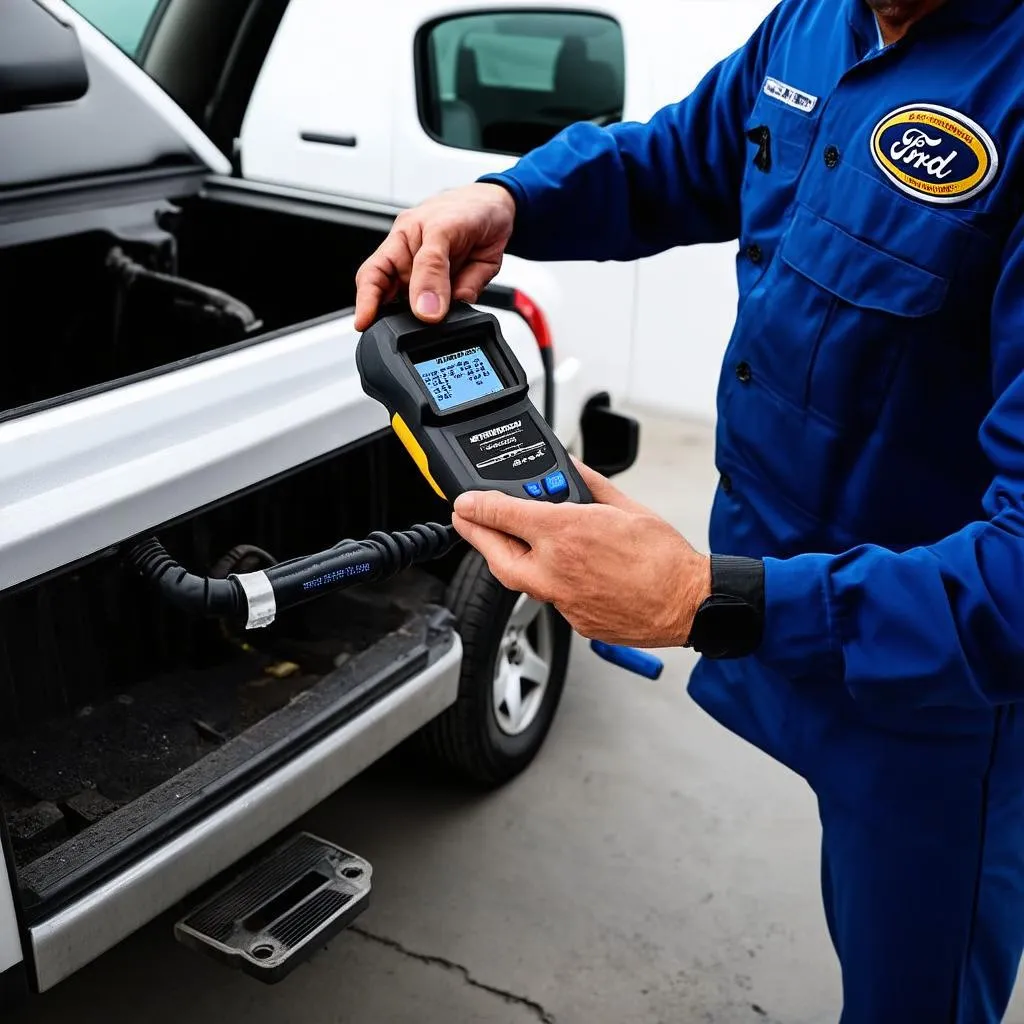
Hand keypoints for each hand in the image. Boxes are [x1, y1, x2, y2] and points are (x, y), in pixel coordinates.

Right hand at [354, 183, 516, 330]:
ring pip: (426, 314)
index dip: (365, 302)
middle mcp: (414, 269)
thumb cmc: (465, 207)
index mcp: (400, 247)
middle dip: (400, 319)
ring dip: (433, 318)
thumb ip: (432, 268)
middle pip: (394, 303)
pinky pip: (458, 312)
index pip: (372, 278)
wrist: (501, 208)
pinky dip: (462, 313)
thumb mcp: (443, 228)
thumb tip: (424, 308)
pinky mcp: (460, 295)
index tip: (364, 324)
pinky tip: (464, 301)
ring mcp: (437, 285)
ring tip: (441, 310)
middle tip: (410, 328)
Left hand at [451, 461, 711, 647]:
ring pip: (519, 578)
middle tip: (464, 520)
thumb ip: (589, 483)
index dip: (476, 505)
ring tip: (503, 541)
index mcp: (567, 532)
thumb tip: (571, 469)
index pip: (504, 514)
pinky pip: (547, 596)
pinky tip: (554, 567)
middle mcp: (556, 568)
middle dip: (474, 535)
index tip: (464, 501)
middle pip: (495, 553)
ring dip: (507, 557)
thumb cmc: (664, 557)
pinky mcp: (573, 619)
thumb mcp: (625, 505)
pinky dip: (543, 578)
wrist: (687, 603)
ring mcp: (562, 599)